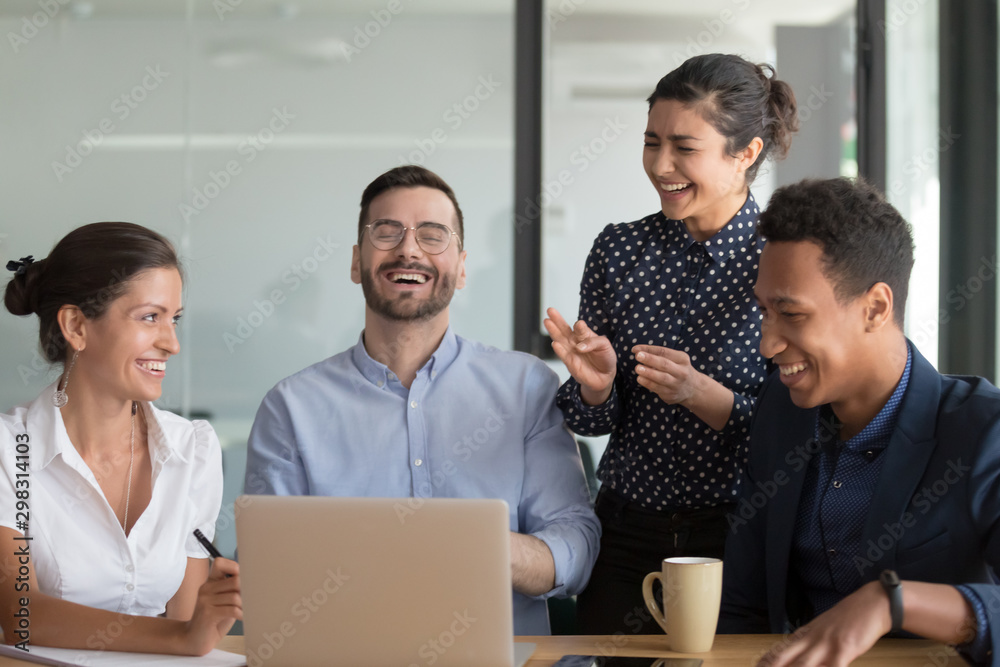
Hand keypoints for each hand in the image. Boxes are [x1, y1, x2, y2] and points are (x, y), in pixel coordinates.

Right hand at [182, 557, 241, 655]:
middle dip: (246, 592)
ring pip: (235, 597)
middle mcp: (206, 588)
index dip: (235, 568)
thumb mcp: (225, 601)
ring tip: (245, 611)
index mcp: (210, 582)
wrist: (195, 639)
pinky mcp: (207, 614)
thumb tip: (254, 581)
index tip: (243, 581)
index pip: (220, 563)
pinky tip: (242, 617)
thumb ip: (234, 590)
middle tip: (249, 601)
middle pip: (235, 581)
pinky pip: (232, 610)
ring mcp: (205, 601)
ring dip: (244, 606)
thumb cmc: (215, 619)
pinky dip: (241, 614)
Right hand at [544, 307, 616, 404]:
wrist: (605, 376)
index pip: (579, 328)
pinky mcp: (570, 363)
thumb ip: (593, 342)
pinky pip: (564, 355)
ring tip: (547, 321)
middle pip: (564, 329)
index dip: (579, 326)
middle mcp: (575, 341)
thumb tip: (579, 346)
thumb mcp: (605, 345)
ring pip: (560, 339)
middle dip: (557, 320)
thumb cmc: (605, 357)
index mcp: (584, 335)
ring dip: (553, 331)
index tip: (579, 325)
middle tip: (550, 310)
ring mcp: (571, 351)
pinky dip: (559, 350)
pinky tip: (555, 343)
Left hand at [632, 345, 701, 404]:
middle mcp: (681, 372)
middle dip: (650, 359)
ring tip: (637, 368)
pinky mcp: (671, 395)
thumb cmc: (678, 369)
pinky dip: (648, 383)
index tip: (635, 349)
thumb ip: (658, 355)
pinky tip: (640, 378)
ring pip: (662, 378)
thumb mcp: (675, 359)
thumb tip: (637, 351)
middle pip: (665, 364)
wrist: (693, 389)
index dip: (649, 350)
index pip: (664, 352)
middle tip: (638, 356)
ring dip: (648, 373)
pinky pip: (658, 388)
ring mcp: (677, 384)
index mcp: (682, 359)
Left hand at [757, 581, 889, 666]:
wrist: (871, 604)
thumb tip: (801, 658)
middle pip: (786, 657)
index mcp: (807, 633)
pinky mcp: (845, 648)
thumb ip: (813, 643)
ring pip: (804, 665)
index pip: (782, 649)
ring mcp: (827, 644)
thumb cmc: (849, 619)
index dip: (768, 660)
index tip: (758, 665)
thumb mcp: (825, 629)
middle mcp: (813, 639)